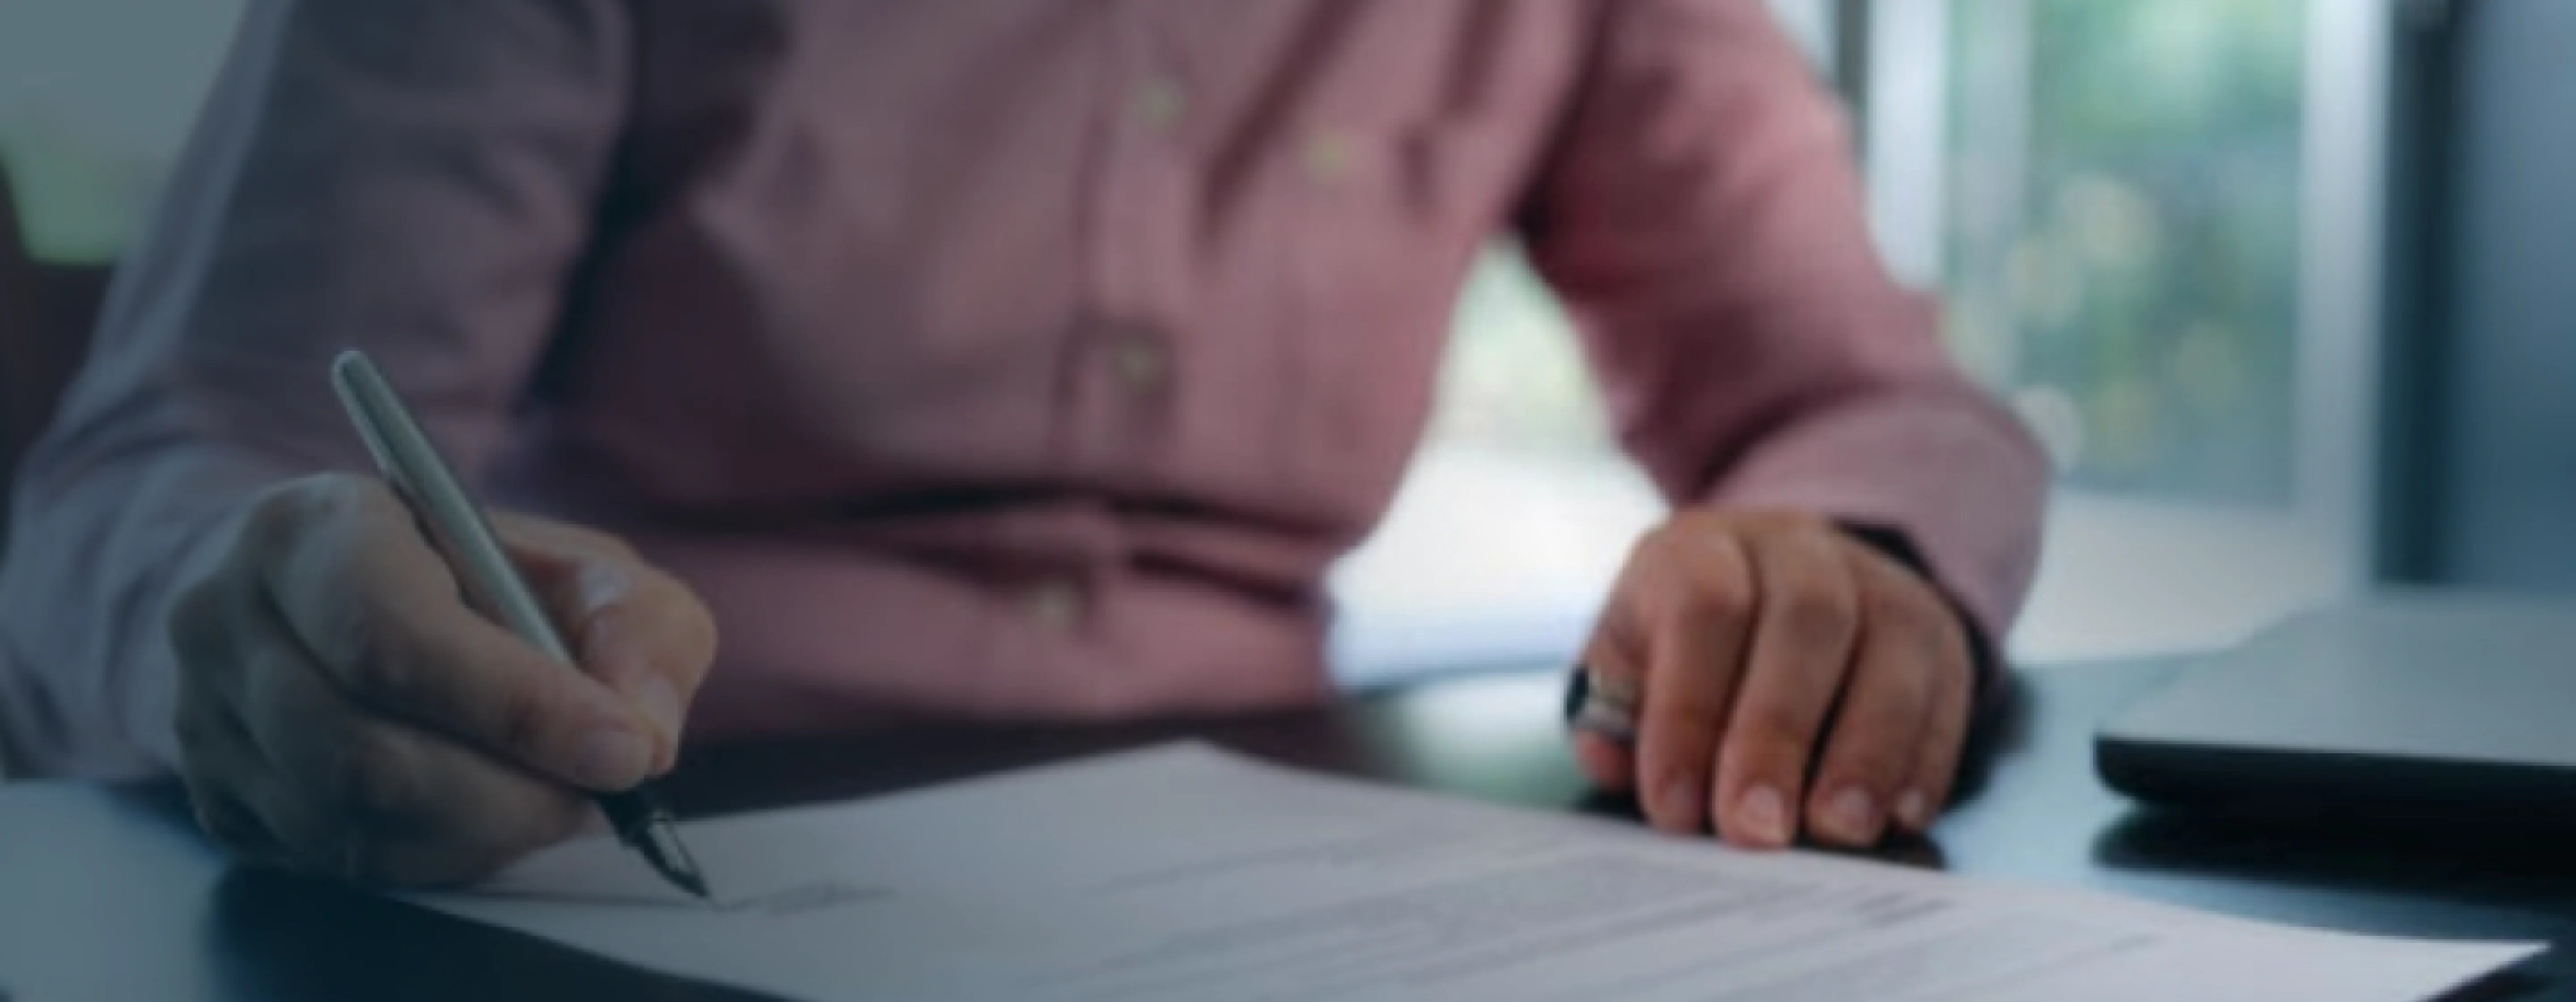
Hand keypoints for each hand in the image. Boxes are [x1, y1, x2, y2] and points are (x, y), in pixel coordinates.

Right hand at [168, 472, 717, 885]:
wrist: (350, 595)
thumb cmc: (474, 575)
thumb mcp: (579, 566)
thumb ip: (635, 626)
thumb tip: (642, 728)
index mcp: (308, 530)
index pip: (395, 636)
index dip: (516, 706)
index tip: (620, 748)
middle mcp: (228, 620)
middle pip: (366, 751)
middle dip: (514, 790)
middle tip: (603, 789)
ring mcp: (207, 716)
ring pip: (353, 820)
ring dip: (487, 830)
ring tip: (558, 798)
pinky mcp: (219, 797)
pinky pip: (339, 860)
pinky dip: (443, 854)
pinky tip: (492, 816)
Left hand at [1571, 508, 1971, 849]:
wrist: (1776, 584)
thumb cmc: (1685, 643)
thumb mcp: (1630, 655)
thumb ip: (1613, 706)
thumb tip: (1611, 761)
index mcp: (1702, 546)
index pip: (1703, 607)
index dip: (1688, 710)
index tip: (1675, 807)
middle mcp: (1797, 549)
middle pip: (1804, 622)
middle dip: (1777, 736)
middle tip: (1756, 829)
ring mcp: (1878, 584)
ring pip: (1888, 649)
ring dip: (1864, 752)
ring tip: (1836, 832)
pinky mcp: (1935, 632)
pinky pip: (1945, 691)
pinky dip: (1922, 760)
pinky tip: (1897, 818)